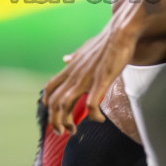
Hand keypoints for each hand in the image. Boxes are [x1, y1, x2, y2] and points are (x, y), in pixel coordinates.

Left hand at [43, 0, 147, 134]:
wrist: (119, 33)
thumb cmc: (105, 42)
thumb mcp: (84, 49)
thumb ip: (74, 57)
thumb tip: (65, 59)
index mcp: (71, 69)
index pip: (50, 87)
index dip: (46, 102)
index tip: (52, 114)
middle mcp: (74, 75)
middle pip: (54, 101)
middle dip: (54, 120)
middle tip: (62, 132)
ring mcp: (85, 79)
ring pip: (65, 105)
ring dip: (66, 122)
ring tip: (73, 131)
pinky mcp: (100, 82)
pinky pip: (91, 105)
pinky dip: (93, 116)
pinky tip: (99, 120)